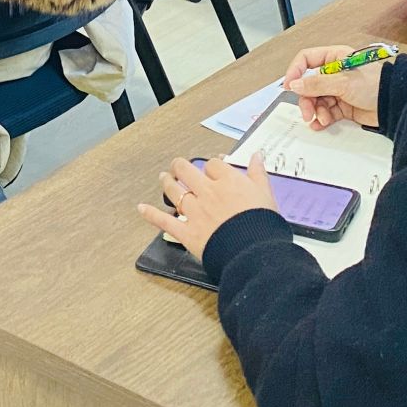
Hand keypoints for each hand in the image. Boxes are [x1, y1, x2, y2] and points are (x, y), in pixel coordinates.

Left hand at [137, 155, 276, 261]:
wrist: (253, 251)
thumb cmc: (261, 223)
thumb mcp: (265, 194)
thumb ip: (258, 173)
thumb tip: (256, 156)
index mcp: (227, 181)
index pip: (213, 165)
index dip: (211, 165)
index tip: (212, 167)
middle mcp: (207, 192)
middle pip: (187, 171)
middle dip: (180, 166)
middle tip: (178, 166)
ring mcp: (195, 211)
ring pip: (174, 191)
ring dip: (167, 182)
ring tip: (163, 177)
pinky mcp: (187, 232)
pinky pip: (165, 221)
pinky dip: (151, 214)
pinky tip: (142, 208)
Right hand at [283, 44, 383, 129]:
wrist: (396, 103)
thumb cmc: (377, 84)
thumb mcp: (343, 82)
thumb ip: (317, 83)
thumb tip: (295, 84)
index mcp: (335, 58)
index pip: (307, 59)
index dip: (296, 71)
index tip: (289, 85)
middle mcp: (335, 73)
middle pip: (309, 84)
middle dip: (307, 99)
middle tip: (307, 111)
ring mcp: (339, 90)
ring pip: (317, 100)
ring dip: (316, 111)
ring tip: (323, 119)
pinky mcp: (344, 106)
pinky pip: (326, 112)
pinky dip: (322, 119)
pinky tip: (321, 124)